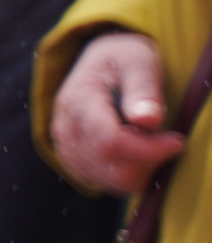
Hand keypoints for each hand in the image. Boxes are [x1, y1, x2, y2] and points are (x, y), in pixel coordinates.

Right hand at [53, 29, 186, 196]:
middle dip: (149, 160)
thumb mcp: (138, 60)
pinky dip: (129, 175)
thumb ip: (143, 88)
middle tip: (167, 140)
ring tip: (152, 144)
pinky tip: (139, 153)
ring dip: (141, 169)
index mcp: (78, 99)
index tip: (177, 140)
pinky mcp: (74, 159)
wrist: (100, 63)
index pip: (111, 141)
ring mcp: (66, 146)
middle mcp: (66, 126)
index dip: (150, 149)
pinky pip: (105, 183)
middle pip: (111, 167)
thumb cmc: (123, 59)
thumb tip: (148, 120)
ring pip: (111, 181)